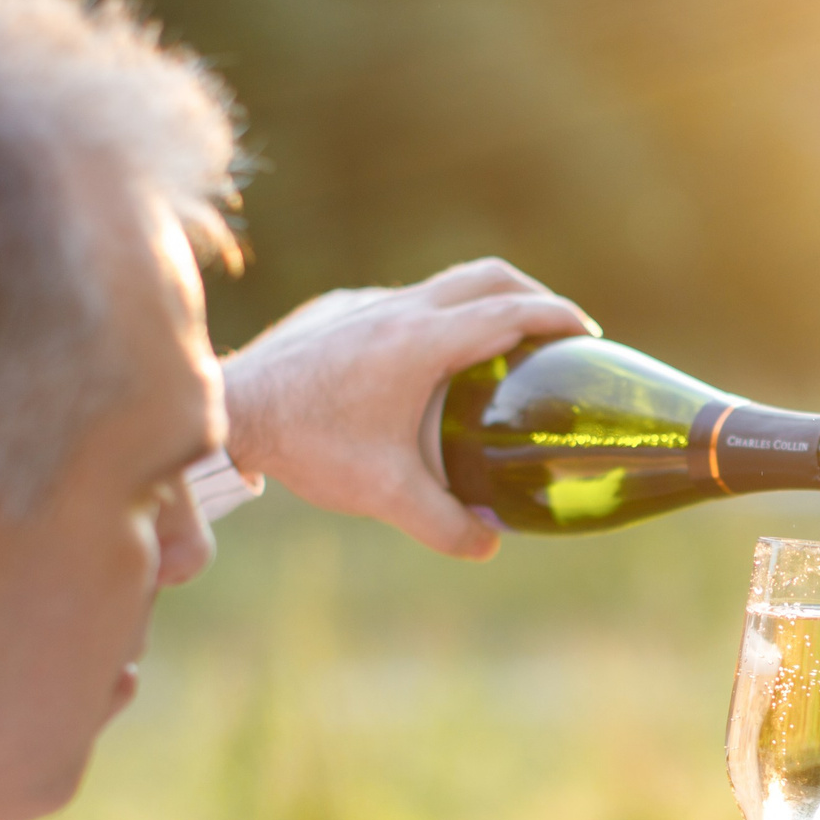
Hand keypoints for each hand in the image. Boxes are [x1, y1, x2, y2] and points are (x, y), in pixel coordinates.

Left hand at [219, 257, 596, 558]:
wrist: (232, 411)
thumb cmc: (308, 446)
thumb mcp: (385, 495)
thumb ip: (445, 524)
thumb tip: (490, 542)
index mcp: (424, 342)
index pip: (512, 311)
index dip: (558, 317)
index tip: (588, 335)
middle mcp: (401, 309)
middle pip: (489, 277)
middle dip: (534, 295)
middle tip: (559, 333)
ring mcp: (369, 305)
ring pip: (446, 285)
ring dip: (485, 304)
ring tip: (502, 348)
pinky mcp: (343, 310)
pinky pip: (407, 302)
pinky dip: (439, 319)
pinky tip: (428, 368)